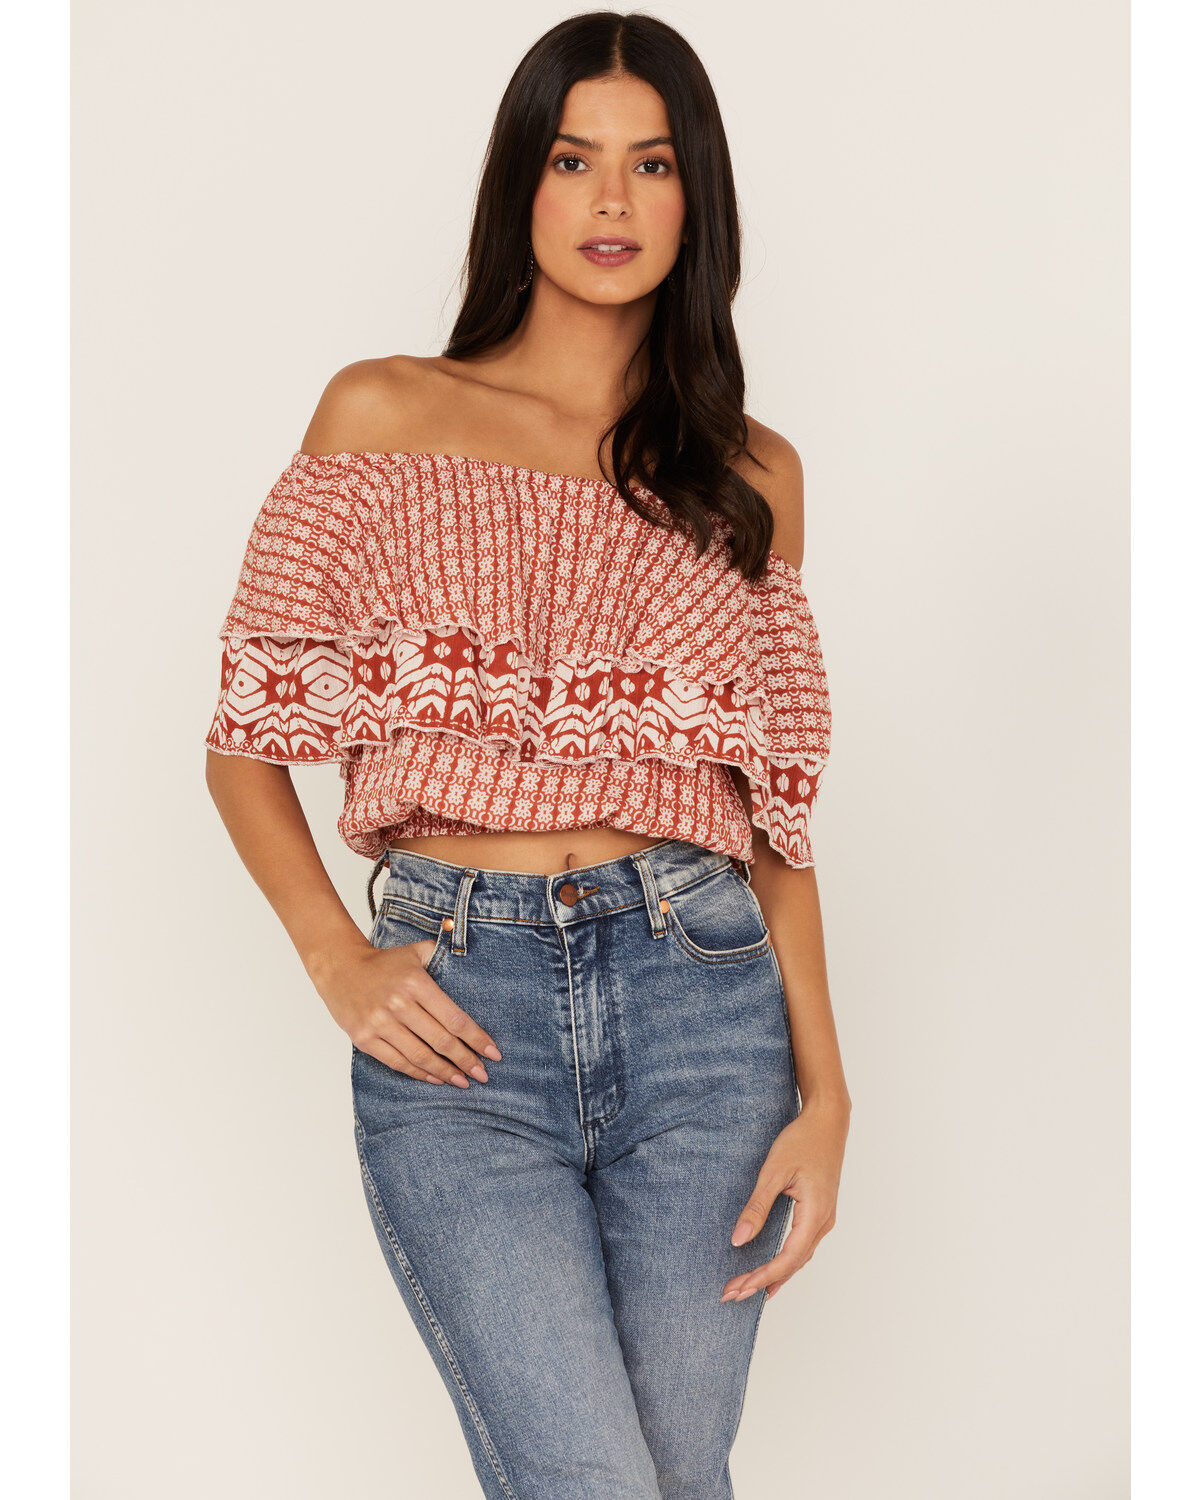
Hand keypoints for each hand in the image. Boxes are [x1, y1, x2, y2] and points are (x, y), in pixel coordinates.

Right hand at [312, 940, 502, 1086]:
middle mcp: (398, 1004)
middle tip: (484, 1075)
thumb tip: (471, 961)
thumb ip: (443, 955)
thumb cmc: (384, 963)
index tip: (494, 1053)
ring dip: (445, 1072)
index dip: (476, 1039)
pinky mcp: (364, 1039)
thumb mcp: (415, 952)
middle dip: (466, 1061)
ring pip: (420, 1055)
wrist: (339, 968)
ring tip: (463, 1082)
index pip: (454, 1018)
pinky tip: (435, 1078)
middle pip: (440, 1041)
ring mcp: (379, 1023)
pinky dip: (418, 1073)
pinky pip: (397, 1062)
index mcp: (416, 983)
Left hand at [720, 1096, 849, 1302]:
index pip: (787, 1258)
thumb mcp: (774, 1171)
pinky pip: (802, 1247)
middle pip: (792, 1264)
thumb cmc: (802, 1141)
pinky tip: (773, 1272)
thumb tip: (738, 1240)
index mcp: (815, 1214)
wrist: (828, 1121)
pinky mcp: (820, 1213)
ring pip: (799, 1258)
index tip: (738, 1288)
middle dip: (762, 1282)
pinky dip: (785, 1263)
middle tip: (732, 1295)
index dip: (761, 1276)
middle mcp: (824, 1222)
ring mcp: (824, 1219)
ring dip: (773, 1275)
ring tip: (747, 1290)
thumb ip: (756, 1207)